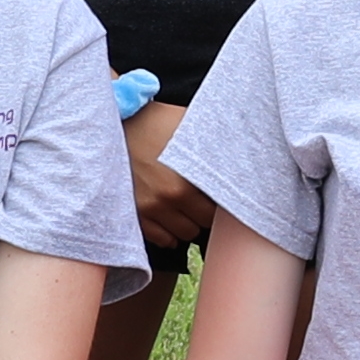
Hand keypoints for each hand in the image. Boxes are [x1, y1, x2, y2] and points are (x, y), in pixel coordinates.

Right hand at [125, 102, 214, 254]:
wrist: (115, 123)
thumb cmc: (156, 121)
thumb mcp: (191, 125)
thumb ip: (217, 146)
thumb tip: (245, 152)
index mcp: (186, 182)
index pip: (216, 212)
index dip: (222, 202)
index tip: (219, 194)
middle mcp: (167, 200)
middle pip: (200, 225)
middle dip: (204, 213)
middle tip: (203, 198)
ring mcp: (148, 209)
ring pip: (182, 234)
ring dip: (188, 222)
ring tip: (187, 205)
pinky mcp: (133, 214)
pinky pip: (159, 238)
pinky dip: (168, 232)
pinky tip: (171, 216)